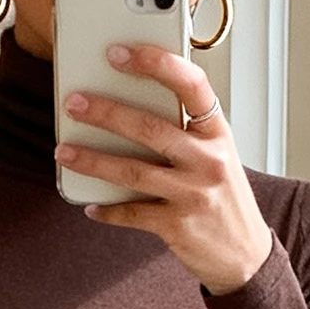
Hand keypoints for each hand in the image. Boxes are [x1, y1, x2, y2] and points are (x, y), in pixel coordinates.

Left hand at [54, 43, 272, 296]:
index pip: (191, 85)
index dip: (155, 63)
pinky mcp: (177, 226)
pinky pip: (132, 213)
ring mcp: (192, 194)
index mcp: (218, 133)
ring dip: (93, 160)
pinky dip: (108, 210)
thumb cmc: (224, 198)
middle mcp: (208, 160)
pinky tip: (91, 205)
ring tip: (64, 151)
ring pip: (133, 170)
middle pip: (149, 128)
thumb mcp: (218, 156)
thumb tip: (128, 112)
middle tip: (75, 103)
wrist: (245, 255)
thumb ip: (186, 133)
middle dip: (106, 112)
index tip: (120, 54)